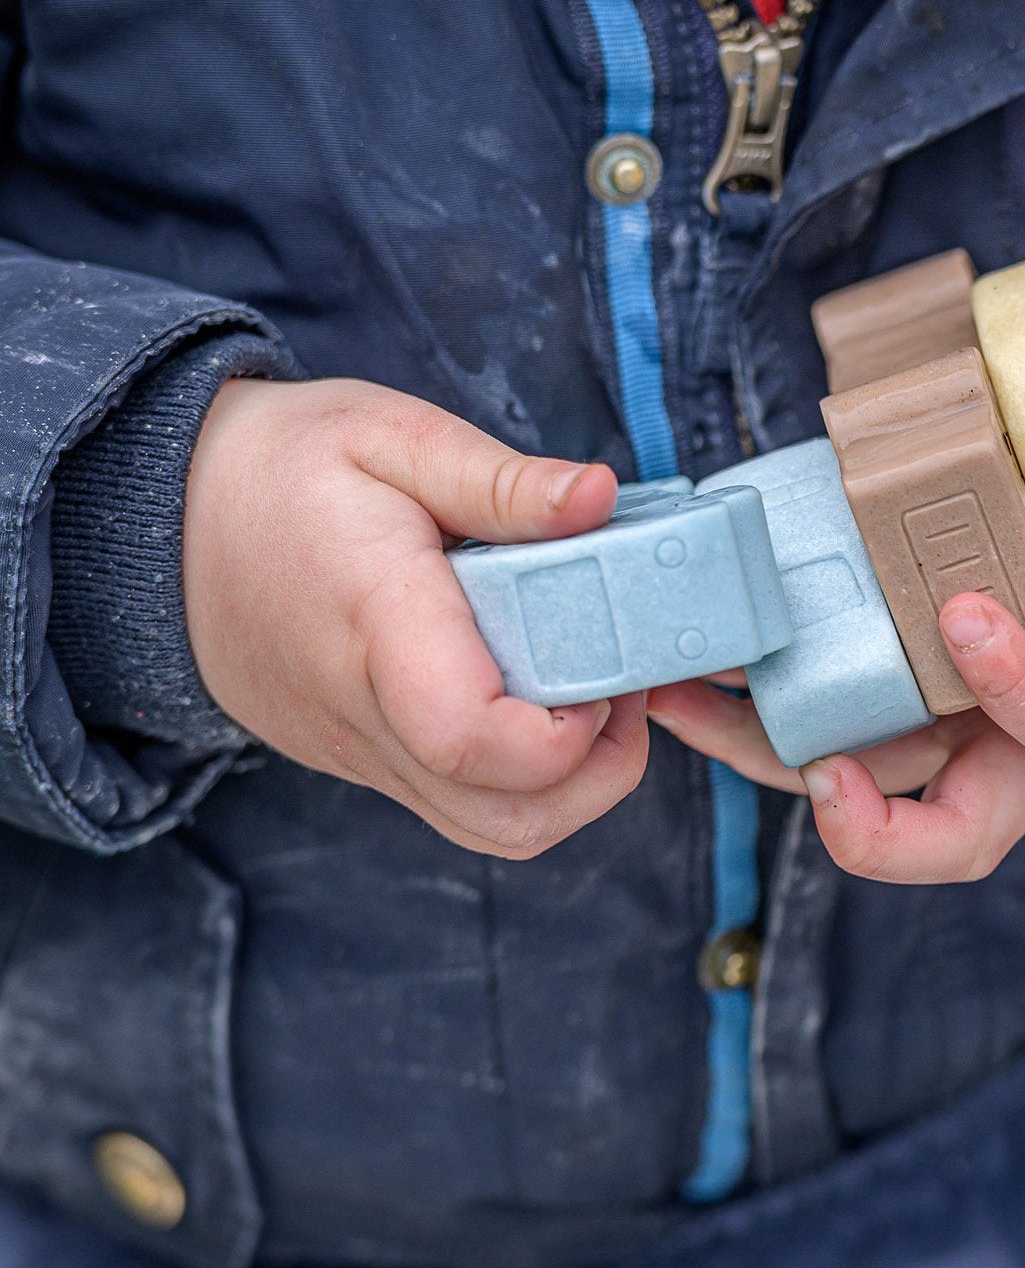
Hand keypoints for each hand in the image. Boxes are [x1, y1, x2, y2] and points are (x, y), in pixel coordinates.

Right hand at [183, 377, 647, 857]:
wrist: (160, 520)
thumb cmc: (281, 468)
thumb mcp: (391, 434)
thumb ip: (502, 479)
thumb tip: (600, 498)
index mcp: (377, 622)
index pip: (472, 734)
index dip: (571, 726)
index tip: (610, 662)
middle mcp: (365, 713)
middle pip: (508, 817)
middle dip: (601, 769)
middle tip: (622, 681)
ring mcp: (360, 753)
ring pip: (494, 832)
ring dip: (570, 784)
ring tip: (588, 692)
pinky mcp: (362, 763)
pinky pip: (459, 808)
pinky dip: (523, 779)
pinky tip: (536, 699)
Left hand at [648, 307, 1024, 881]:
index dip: (1014, 686)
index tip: (963, 614)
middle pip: (957, 825)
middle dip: (876, 828)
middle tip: (814, 771)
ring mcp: (975, 721)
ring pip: (873, 774)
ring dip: (770, 749)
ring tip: (680, 692)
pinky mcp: (932, 691)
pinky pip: (848, 713)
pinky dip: (771, 697)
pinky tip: (703, 648)